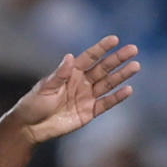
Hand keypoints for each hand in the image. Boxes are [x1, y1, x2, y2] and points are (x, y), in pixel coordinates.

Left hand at [10, 35, 139, 145]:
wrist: (30, 127)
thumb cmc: (33, 104)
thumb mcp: (44, 87)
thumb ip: (59, 74)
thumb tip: (69, 57)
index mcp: (71, 72)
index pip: (89, 57)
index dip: (101, 48)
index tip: (114, 39)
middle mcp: (82, 82)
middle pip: (103, 68)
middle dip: (118, 59)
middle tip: (133, 49)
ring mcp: (87, 96)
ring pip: (108, 84)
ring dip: (122, 75)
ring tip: (136, 66)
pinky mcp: (89, 112)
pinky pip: (106, 103)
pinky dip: (117, 97)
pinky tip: (128, 90)